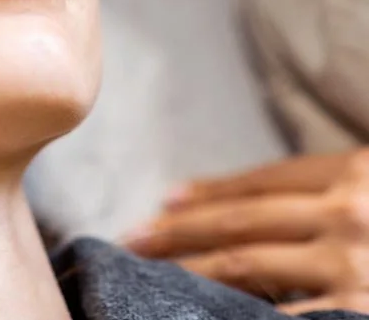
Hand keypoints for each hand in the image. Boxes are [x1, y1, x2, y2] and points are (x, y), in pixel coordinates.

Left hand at [124, 150, 368, 313]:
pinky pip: (284, 315)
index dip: (209, 193)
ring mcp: (351, 264)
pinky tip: (204, 312)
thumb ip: (329, 191)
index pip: (262, 184)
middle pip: (242, 220)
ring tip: (154, 273)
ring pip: (246, 264)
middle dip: (178, 230)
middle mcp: (346, 213)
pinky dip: (236, 311)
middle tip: (132, 239)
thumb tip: (242, 200)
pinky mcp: (357, 312)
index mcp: (352, 172)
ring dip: (191, 269)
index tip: (164, 202)